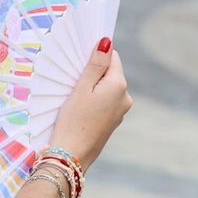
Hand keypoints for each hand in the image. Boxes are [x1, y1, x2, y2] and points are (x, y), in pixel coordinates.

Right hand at [49, 39, 131, 169]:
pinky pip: (106, 102)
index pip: (112, 58)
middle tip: (71, 82)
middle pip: (110, 73)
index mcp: (119, 85)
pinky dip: (94, 101)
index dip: (95, 56)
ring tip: (73, 98)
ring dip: (93, 88)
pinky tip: (79, 110)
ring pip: (107, 89)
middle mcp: (125, 96)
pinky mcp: (113, 121)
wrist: (72, 154)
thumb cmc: (73, 119)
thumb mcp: (81, 88)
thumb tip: (107, 42)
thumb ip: (95, 65)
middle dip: (93, 73)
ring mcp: (121, 110)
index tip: (78, 64)